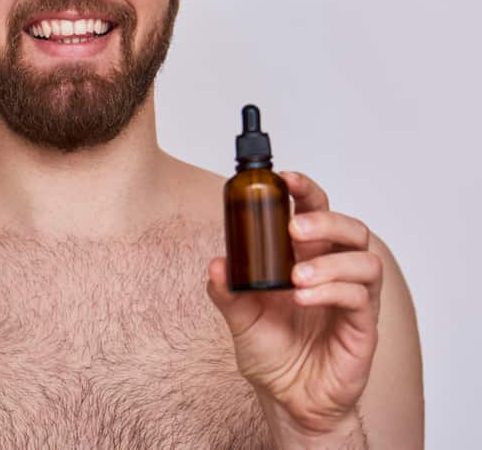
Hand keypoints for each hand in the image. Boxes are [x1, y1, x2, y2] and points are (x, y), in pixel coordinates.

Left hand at [206, 171, 381, 436]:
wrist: (287, 400)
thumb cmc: (271, 352)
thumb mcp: (239, 316)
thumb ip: (226, 289)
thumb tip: (216, 264)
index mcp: (306, 258)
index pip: (315, 212)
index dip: (305, 190)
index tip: (284, 178)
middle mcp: (334, 271)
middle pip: (350, 228)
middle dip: (324, 219)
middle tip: (295, 228)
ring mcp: (352, 299)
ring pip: (364, 260)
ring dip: (329, 261)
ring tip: (296, 276)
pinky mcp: (362, 327)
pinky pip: (360, 298)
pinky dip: (333, 291)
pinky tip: (305, 297)